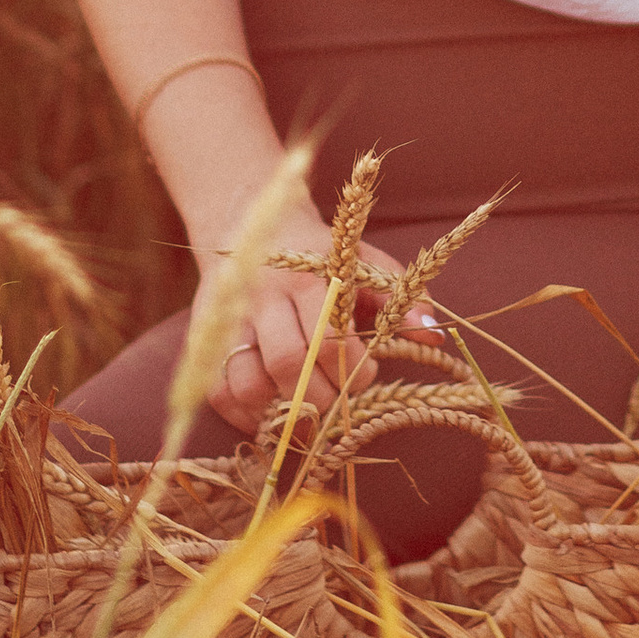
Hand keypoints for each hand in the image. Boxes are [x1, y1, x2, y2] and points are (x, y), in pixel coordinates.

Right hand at [189, 203, 443, 436]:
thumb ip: (403, 299)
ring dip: (280, 410)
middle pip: (288, 363)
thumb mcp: (368, 263)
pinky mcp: (204, 339)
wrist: (250, 222)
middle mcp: (264, 296)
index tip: (366, 375)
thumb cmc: (323, 254)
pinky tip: (272, 414)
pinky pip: (219, 391)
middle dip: (320, 397)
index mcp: (310, 274)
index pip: (330, 335)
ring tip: (304, 410)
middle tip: (336, 401)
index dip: (352, 369)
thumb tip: (434, 338)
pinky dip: (246, 415)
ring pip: (247, 382)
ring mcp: (229, 319)